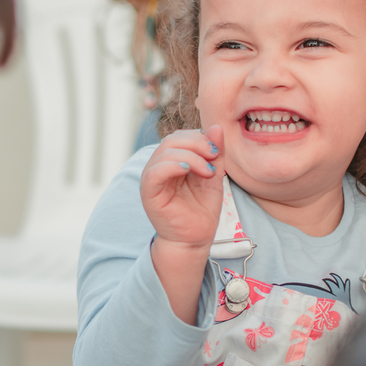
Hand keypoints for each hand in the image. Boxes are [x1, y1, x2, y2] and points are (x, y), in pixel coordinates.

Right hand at [140, 125, 224, 250]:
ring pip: (165, 152)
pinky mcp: (149, 193)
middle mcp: (159, 166)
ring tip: (208, 172)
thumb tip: (216, 126)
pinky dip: (172, 165)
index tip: (217, 152)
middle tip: (214, 156)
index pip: (180, 136)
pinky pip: (155, 172)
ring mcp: (152, 179)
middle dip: (197, 143)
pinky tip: (189, 170)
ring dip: (191, 156)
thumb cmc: (202, 210)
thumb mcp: (213, 176)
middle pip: (172, 140)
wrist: (195, 238)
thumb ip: (215, 153)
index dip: (199, 138)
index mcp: (172, 161)